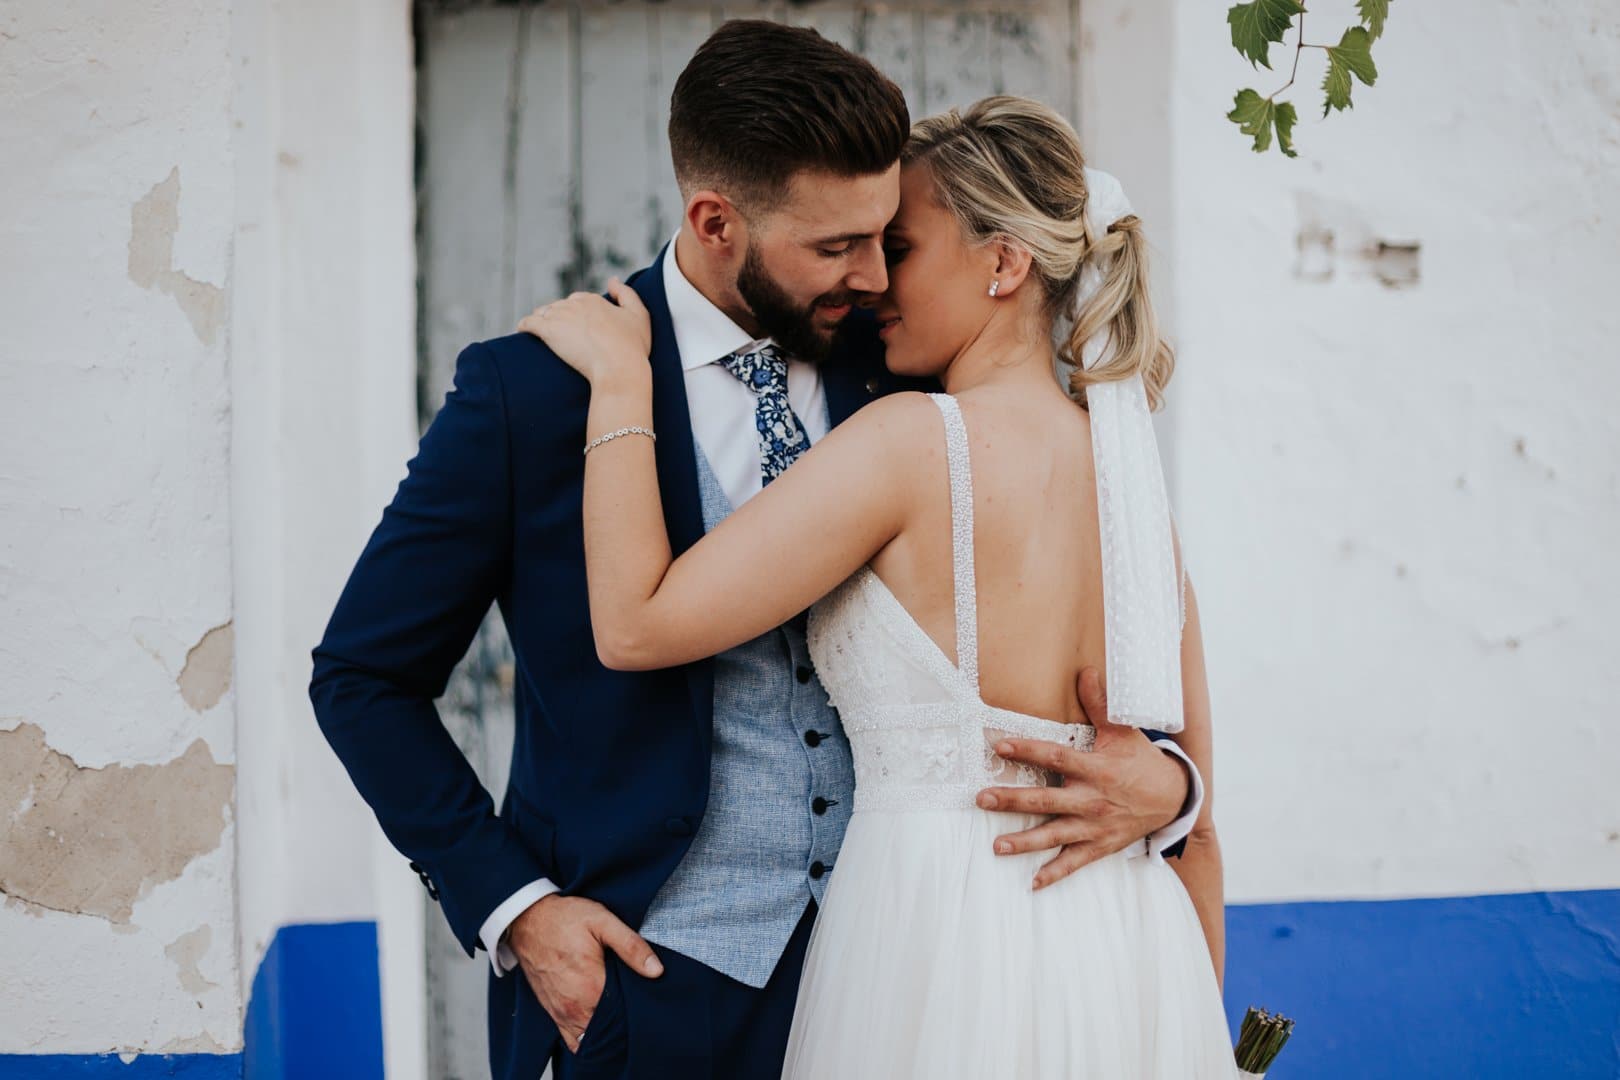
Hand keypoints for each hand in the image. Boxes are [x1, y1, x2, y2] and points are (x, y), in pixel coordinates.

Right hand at [506, 892, 663, 1052]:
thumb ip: (632, 947)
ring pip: (590, 1038)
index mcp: (591, 988)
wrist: (527, 919)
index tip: (645, 998)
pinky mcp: (552, 1012)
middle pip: (609, 1029)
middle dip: (623, 1021)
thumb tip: (657, 970)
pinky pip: (572, 1039)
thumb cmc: (565, 918)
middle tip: (634, 1002)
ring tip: (618, 1011)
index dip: (638, 1009)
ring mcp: (561, 1013)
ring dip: (605, 1030)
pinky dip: (586, 1036)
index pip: (624, 1016)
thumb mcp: (603, 922)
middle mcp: (575, 1007)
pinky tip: (598, 1021)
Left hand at [517, 278, 651, 383]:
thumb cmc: (633, 348)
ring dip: (542, 321)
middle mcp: (575, 303)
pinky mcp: (548, 331)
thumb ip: (626, 294)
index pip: (578, 301)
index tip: (578, 327)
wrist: (620, 368)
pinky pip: (528, 323)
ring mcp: (560, 316)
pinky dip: (524, 326)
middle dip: (559, 317)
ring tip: (542, 335)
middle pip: (559, 306)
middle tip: (561, 336)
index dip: (577, 314)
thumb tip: (612, 279)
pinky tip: (523, 332)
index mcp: (594, 299)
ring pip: (543, 313)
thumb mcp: (640, 316)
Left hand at [975, 667, 1189, 889]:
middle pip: (1047, 801)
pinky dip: (1054, 874)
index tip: (1000, 745)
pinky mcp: (1099, 846)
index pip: (1056, 757)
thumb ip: (1099, 705)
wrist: (1172, 799)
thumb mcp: (1123, 732)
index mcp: (1096, 769)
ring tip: (996, 847)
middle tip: (982, 799)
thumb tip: (1085, 671)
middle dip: (1012, 801)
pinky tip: (1032, 883)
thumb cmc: (1140, 762)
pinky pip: (1074, 862)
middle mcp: (1092, 800)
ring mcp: (1095, 827)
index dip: (1028, 749)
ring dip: (1024, 842)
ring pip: (1054, 836)